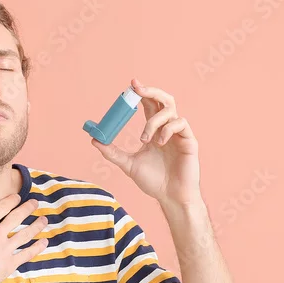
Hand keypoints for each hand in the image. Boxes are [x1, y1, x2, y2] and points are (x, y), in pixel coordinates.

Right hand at [0, 192, 48, 282]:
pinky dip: (37, 248)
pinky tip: (44, 242)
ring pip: (25, 234)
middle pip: (17, 217)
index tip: (18, 197)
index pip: (1, 207)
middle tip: (35, 203)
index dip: (11, 200)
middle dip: (27, 208)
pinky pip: (27, 254)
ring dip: (36, 225)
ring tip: (44, 220)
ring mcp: (5, 250)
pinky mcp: (9, 264)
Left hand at [92, 78, 201, 204]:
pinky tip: (159, 142)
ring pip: (170, 111)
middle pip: (163, 99)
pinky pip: (180, 123)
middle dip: (150, 91)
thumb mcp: (128, 165)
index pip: (149, 105)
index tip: (130, 86)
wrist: (170, 196)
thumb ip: (112, 152)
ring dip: (154, 121)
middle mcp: (168, 128)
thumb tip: (93, 139)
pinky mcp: (189, 140)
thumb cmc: (153, 181)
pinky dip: (167, 129)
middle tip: (136, 89)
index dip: (141, 93)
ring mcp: (179, 134)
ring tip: (145, 139)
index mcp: (155, 130)